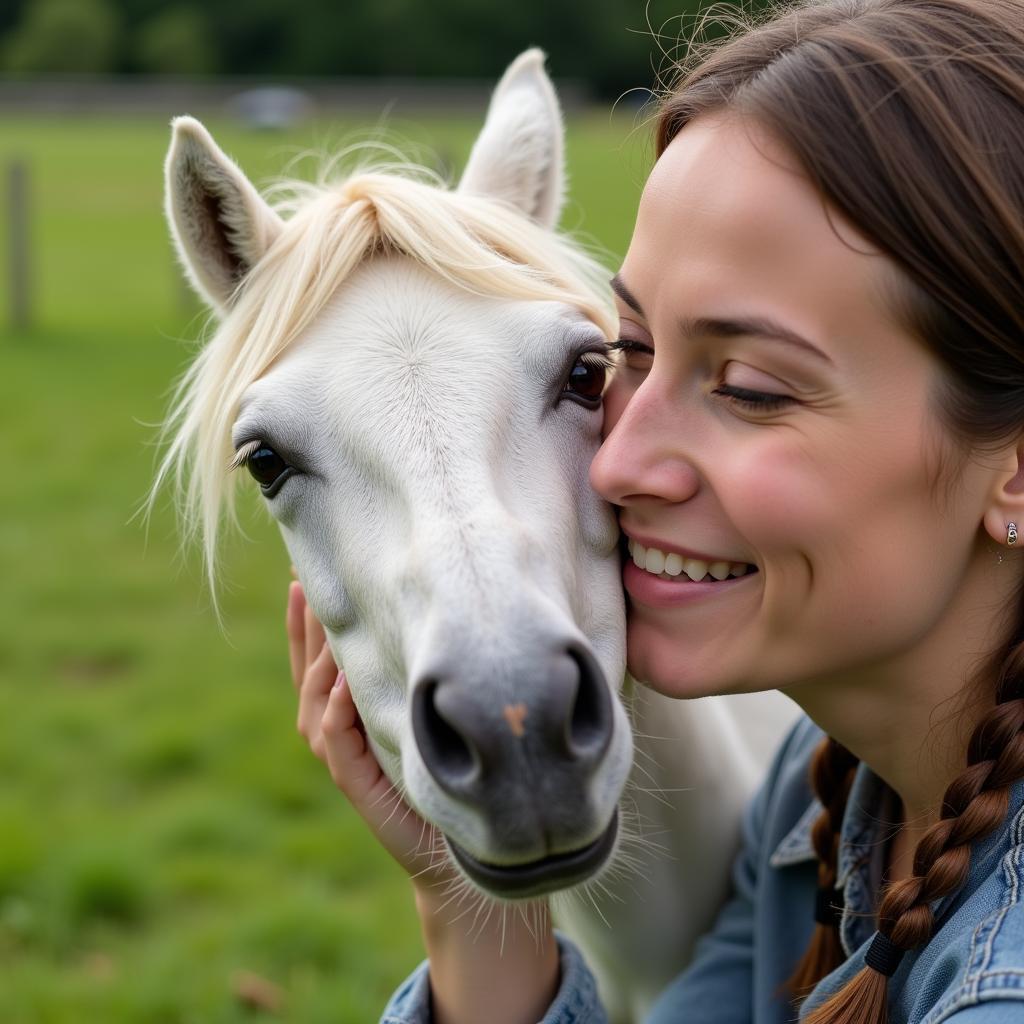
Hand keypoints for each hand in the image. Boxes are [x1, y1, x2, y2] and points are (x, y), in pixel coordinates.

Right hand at [287, 581, 558, 1023]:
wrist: (456, 839)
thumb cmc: (447, 763)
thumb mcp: (425, 705)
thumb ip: (409, 669)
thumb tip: (420, 607)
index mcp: (345, 707)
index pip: (315, 653)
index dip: (306, 615)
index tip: (304, 567)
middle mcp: (334, 728)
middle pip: (307, 667)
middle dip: (305, 623)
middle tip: (305, 574)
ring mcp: (341, 755)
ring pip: (314, 696)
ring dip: (316, 657)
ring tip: (323, 616)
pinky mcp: (356, 782)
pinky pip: (336, 740)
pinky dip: (335, 709)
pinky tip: (342, 680)